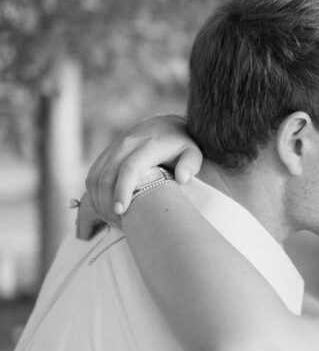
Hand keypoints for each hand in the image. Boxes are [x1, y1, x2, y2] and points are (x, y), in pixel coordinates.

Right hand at [77, 115, 202, 238]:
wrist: (166, 126)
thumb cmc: (182, 146)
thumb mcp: (193, 152)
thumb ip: (191, 163)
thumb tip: (183, 178)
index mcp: (148, 145)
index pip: (130, 168)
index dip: (122, 189)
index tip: (121, 211)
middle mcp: (126, 144)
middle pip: (107, 176)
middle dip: (107, 203)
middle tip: (119, 225)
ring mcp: (113, 148)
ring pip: (95, 177)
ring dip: (98, 201)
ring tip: (111, 220)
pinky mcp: (106, 153)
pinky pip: (92, 175)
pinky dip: (93, 195)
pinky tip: (103, 210)